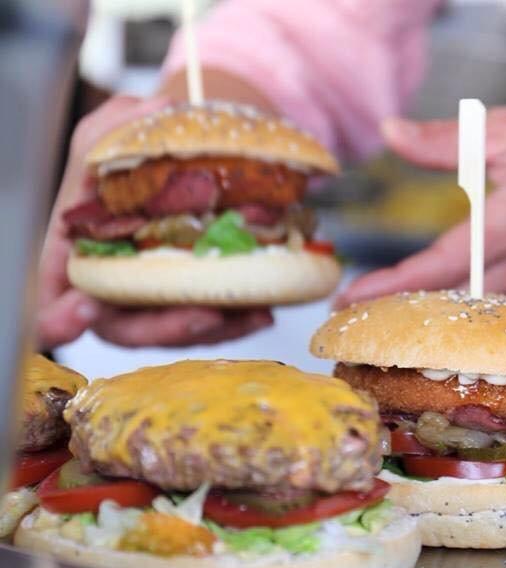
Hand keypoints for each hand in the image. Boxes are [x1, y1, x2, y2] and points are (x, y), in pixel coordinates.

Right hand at [37, 95, 272, 349]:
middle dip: (166, 328)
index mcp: (75, 262)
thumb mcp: (107, 136)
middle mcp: (112, 293)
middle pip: (129, 330)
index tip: (84, 310)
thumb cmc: (129, 159)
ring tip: (250, 311)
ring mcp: (153, 306)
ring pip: (180, 332)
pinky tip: (265, 309)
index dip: (60, 319)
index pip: (53, 306)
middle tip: (203, 314)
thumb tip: (153, 110)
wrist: (177, 167)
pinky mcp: (191, 306)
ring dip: (216, 329)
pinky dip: (239, 321)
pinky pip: (213, 326)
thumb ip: (111, 129)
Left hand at [335, 108, 505, 306]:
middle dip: (393, 312)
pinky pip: (484, 306)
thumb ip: (448, 140)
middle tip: (344, 317)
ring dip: (418, 313)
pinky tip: (421, 305)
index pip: (442, 263)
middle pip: (447, 300)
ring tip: (371, 315)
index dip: (393, 285)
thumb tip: (391, 133)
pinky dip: (448, 308)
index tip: (350, 299)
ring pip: (464, 310)